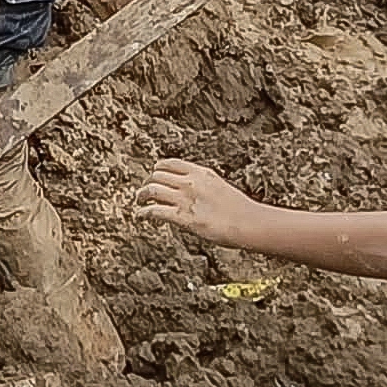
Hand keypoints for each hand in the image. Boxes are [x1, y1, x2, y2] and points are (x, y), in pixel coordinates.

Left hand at [140, 158, 258, 243]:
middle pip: (157, 176)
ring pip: (152, 190)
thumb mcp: (220, 187)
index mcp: (200, 172)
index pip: (170, 163)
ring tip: (138, 201)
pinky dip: (143, 212)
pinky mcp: (182, 217)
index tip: (155, 175)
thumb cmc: (240, 210)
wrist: (248, 223)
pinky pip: (154, 211)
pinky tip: (140, 216)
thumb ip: (203, 185)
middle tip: (145, 191)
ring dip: (142, 195)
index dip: (158, 169)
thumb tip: (193, 191)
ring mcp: (184, 199)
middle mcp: (189, 182)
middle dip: (149, 183)